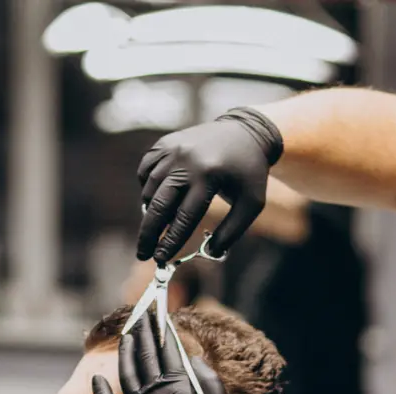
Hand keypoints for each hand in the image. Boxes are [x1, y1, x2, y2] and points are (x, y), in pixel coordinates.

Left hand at [92, 313, 244, 393]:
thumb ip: (209, 381)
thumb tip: (192, 358)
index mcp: (180, 388)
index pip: (169, 352)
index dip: (164, 333)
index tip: (161, 318)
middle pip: (146, 357)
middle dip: (144, 334)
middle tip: (141, 317)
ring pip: (127, 375)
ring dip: (126, 353)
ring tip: (126, 336)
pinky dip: (100, 392)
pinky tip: (95, 378)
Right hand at [137, 107, 282, 262]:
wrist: (246, 131)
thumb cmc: (249, 172)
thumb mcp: (252, 202)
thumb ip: (232, 230)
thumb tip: (209, 253)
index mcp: (209, 176)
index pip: (184, 217)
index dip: (170, 241)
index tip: (160, 259)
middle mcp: (187, 161)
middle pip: (159, 205)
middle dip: (149, 234)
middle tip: (143, 253)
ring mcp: (172, 150)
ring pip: (149, 189)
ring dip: (151, 211)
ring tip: (158, 223)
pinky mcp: (164, 143)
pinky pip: (145, 171)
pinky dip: (147, 187)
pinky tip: (158, 195)